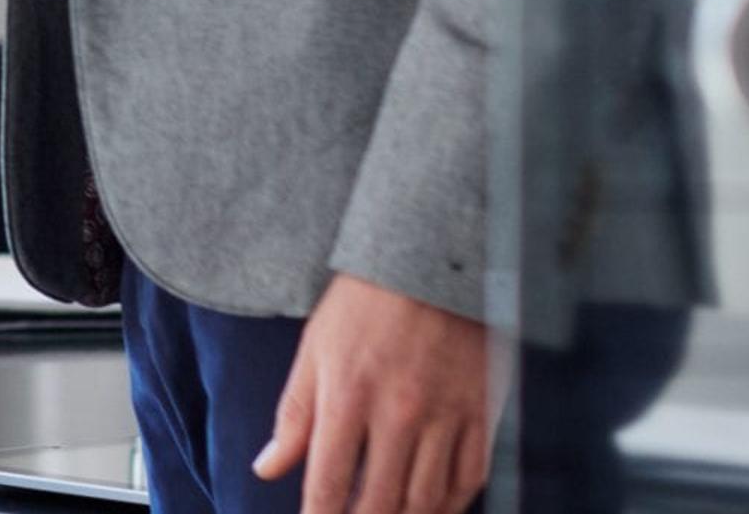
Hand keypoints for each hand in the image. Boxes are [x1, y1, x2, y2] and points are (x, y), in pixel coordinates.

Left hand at [253, 273, 505, 513]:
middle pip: (381, 500)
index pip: (328, 480)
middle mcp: (398, 412)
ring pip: (428, 498)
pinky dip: (452, 503)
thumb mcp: (314, 351)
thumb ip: (294, 416)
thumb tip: (268, 468)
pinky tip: (433, 508)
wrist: (429, 260)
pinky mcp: (480, 411)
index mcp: (348, 395)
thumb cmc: (363, 304)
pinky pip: (471, 476)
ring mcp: (445, 414)